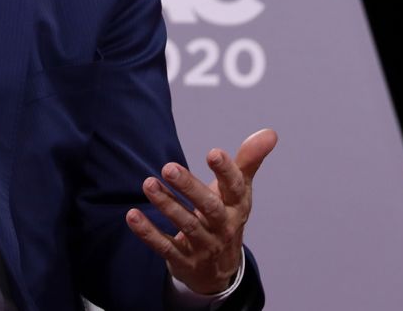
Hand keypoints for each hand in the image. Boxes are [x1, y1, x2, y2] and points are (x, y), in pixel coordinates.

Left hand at [125, 128, 277, 294]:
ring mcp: (204, 245)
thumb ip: (248, 160)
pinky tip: (132, 216)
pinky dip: (149, 233)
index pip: (235, 188)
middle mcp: (223, 226)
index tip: (213, 153)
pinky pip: (166, 246)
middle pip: (210, 207)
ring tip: (148, 184)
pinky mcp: (184, 260)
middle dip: (190, 188)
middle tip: (168, 167)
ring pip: (187, 225)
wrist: (220, 270)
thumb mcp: (238, 191)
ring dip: (167, 205)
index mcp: (236, 206)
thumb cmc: (226, 217)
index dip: (226, 171)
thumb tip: (270, 132)